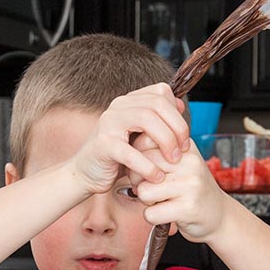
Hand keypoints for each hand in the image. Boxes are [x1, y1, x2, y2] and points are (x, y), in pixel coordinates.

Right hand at [70, 84, 189, 195]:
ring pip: (147, 120)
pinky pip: (132, 153)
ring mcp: (109, 124)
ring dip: (166, 142)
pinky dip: (148, 166)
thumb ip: (157, 121)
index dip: (177, 113)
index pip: (160, 92)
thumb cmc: (116, 157)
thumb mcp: (139, 136)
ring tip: (173, 162)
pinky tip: (157, 177)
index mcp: (128, 102)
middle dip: (177, 127)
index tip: (184, 135)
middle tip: (183, 150)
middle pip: (157, 104)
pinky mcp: (103, 146)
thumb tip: (179, 105)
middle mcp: (117, 107)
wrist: (85, 174)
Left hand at [133, 140, 231, 242]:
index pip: (145, 142)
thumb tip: (124, 151)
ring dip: (146, 202)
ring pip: (143, 191)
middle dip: (138, 181)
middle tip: (153, 190)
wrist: (220, 216)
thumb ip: (156, 155)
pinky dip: (153, 217)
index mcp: (185, 148)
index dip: (137, 159)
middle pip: (141, 167)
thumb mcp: (179, 165)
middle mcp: (189, 163)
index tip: (145, 171)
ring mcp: (190, 185)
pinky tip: (166, 214)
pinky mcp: (188, 208)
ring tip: (162, 202)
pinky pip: (151, 213)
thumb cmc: (192, 191)